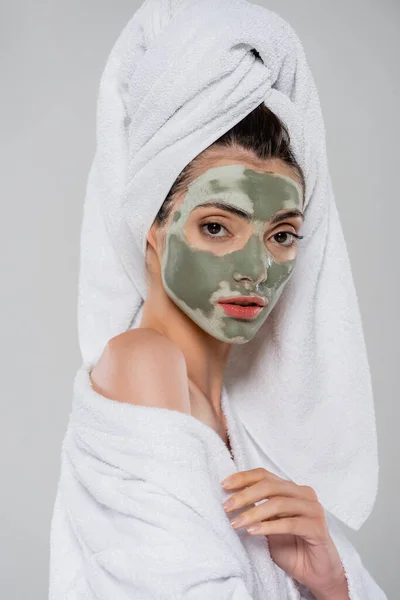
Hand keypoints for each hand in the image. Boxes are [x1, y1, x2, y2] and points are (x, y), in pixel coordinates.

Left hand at [220, 468, 348, 597]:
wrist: (316, 573)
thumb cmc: (291, 548)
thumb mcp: (268, 525)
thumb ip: (257, 510)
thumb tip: (231, 499)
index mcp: (291, 489)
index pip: (265, 475)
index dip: (243, 478)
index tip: (224, 485)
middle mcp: (304, 494)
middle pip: (270, 486)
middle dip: (245, 495)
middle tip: (226, 506)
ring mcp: (313, 509)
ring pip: (278, 503)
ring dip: (253, 512)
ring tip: (235, 523)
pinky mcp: (317, 528)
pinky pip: (289, 523)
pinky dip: (268, 526)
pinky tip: (253, 531)